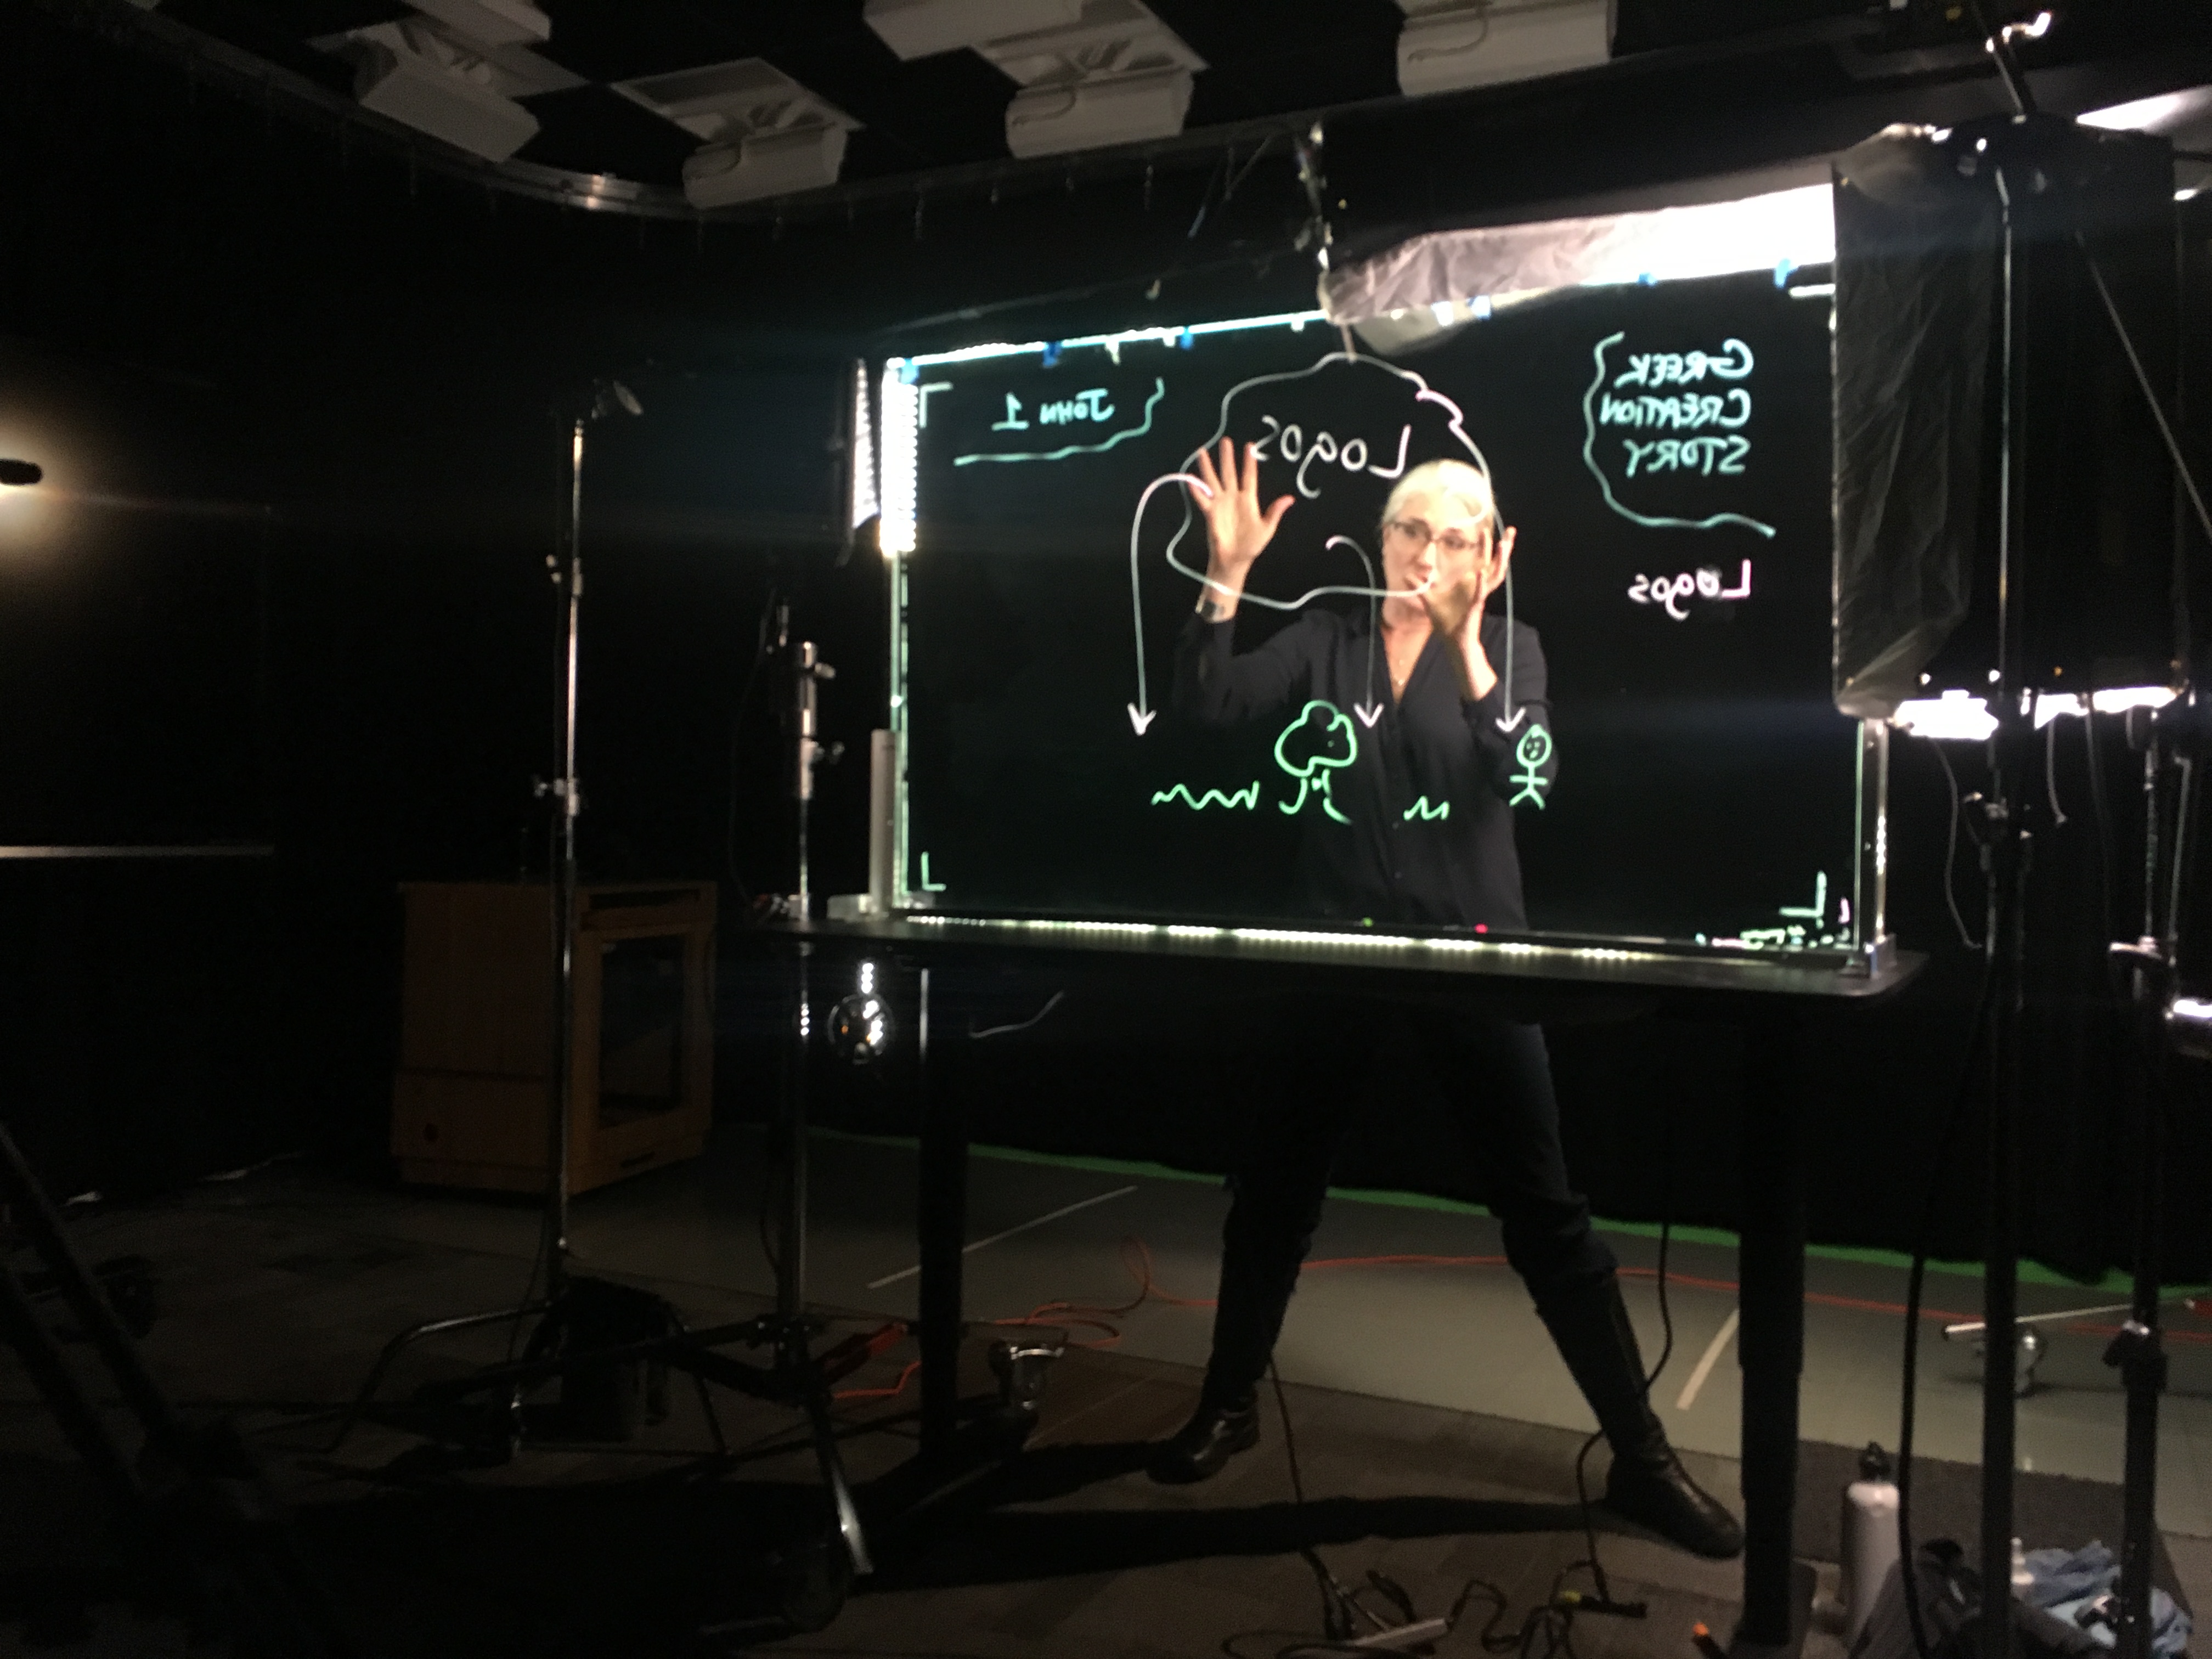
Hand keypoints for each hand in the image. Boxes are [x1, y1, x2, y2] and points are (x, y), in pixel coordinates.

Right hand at [1189, 437, 1292, 601]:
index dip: (1249, 461)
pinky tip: (1191, 480)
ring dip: (1207, 467)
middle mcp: (1233, 497)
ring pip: (1213, 481)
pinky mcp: (1210, 513)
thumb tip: (1290, 498)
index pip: (1249, 476)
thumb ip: (1275, 511)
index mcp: (1248, 499)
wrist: (1236, 559)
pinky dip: (1196, 491)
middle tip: (1225, 440)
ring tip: (1202, 452)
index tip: (1249, 445)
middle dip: (1227, 457)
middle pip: (1229, 473)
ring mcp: (1220, 504)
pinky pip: (1202, 500)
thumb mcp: (1267, 528)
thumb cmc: (1252, 545)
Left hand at [1425, 526, 1513, 700]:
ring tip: (1502, 544)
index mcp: (1470, 583)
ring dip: (1498, 561)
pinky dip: (1480, 583)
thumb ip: (1421, 586)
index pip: (1481, 560)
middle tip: (1511, 530)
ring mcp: (1479, 596)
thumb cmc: (1446, 622)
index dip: (1486, 546)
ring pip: (1494, 576)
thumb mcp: (1430, 600)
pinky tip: (1480, 572)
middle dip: (1503, 547)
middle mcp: (1478, 587)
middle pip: (1494, 563)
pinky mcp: (1475, 607)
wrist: (1453, 641)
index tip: (1488, 530)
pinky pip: (1479, 594)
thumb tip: (1408, 575)